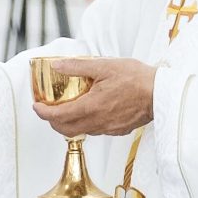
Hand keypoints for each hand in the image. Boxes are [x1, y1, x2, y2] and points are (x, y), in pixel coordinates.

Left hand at [33, 58, 157, 138]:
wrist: (161, 94)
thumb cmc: (136, 79)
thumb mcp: (104, 65)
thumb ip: (77, 67)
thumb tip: (57, 65)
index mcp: (90, 107)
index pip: (57, 117)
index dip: (42, 113)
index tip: (36, 106)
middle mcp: (97, 122)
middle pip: (65, 130)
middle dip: (52, 121)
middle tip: (49, 109)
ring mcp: (107, 129)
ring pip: (80, 132)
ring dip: (69, 123)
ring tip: (68, 109)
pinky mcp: (118, 130)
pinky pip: (95, 131)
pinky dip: (86, 124)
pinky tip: (91, 111)